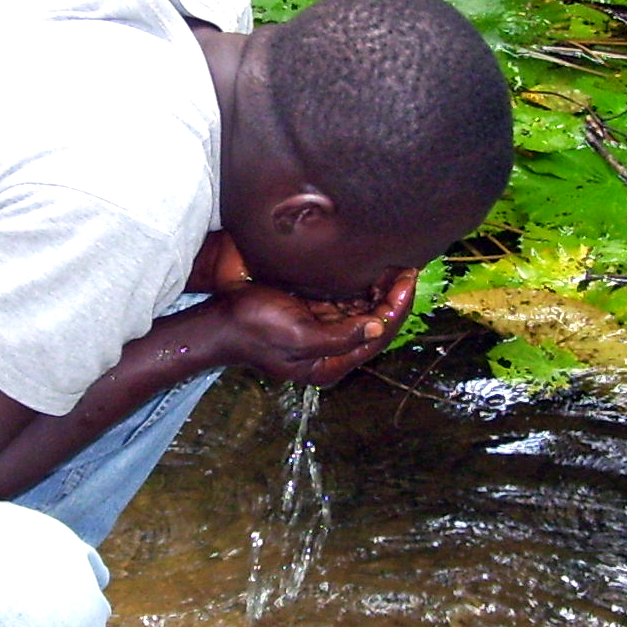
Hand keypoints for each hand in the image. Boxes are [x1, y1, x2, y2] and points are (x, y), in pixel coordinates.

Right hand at [199, 269, 416, 385]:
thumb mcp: (299, 336)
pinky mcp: (312, 314)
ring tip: (393, 264)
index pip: (377, 335)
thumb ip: (340, 336)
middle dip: (392, 296)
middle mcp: (331, 349)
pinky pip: (346, 301)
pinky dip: (361, 286)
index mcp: (330, 362)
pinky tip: (370, 268)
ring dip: (379, 289)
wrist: (219, 320)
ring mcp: (322, 330)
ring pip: (363, 310)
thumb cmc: (254, 329)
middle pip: (375, 323)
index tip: (407, 279)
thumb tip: (377, 326)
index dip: (396, 307)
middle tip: (406, 266)